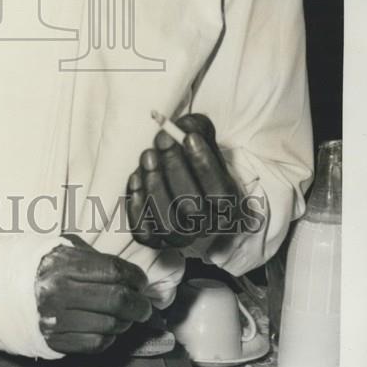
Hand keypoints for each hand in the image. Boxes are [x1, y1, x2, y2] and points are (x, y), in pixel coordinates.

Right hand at [35, 234, 151, 353]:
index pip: (114, 271)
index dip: (135, 277)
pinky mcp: (56, 340)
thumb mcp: (65, 248)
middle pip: (117, 300)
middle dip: (140, 305)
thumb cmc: (43, 267)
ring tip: (125, 316)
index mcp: (65, 264)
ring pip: (110, 324)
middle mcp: (61, 291)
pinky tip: (108, 328)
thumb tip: (130, 274)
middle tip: (144, 306)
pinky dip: (109, 337)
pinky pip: (96, 344)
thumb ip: (95, 257)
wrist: (5, 290)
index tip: (141, 282)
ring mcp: (58, 318)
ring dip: (126, 322)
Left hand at [127, 113, 241, 248]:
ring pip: (168, 223)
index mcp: (229, 204)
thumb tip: (183, 128)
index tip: (189, 138)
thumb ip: (196, 129)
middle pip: (193, 209)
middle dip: (175, 169)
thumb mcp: (201, 136)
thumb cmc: (193, 156)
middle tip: (162, 139)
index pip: (221, 194)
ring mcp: (181, 236)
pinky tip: (136, 178)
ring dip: (155, 186)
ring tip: (148, 156)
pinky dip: (137, 205)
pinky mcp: (155, 239)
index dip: (204, 166)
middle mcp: (207, 226)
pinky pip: (144, 231)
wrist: (178, 175)